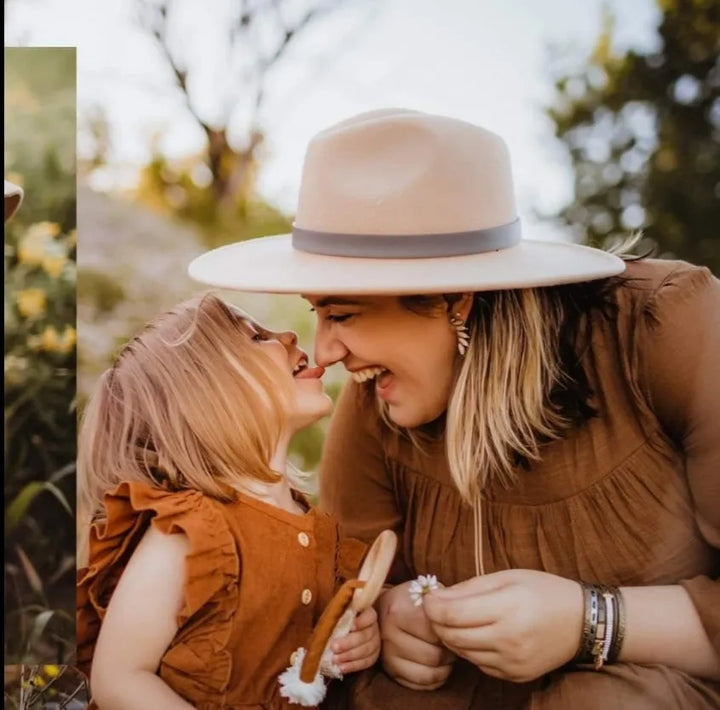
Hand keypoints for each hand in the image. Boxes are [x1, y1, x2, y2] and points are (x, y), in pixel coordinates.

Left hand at [331, 606, 380, 673]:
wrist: (342, 634)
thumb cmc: (339, 620)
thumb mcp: (338, 614)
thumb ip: (338, 615)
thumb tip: (331, 618)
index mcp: (367, 613)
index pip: (370, 616)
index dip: (362, 622)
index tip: (350, 626)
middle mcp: (374, 628)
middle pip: (365, 635)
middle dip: (349, 642)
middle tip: (334, 647)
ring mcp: (375, 643)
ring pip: (366, 650)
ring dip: (349, 655)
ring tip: (335, 659)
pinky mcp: (373, 656)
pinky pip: (365, 662)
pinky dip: (353, 666)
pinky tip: (341, 667)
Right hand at [377, 581, 456, 690]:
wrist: (384, 606)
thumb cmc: (412, 599)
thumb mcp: (426, 591)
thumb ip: (443, 602)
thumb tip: (462, 616)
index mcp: (398, 611)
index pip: (435, 632)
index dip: (450, 631)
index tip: (452, 625)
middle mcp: (388, 635)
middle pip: (434, 656)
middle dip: (449, 651)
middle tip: (451, 642)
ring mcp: (387, 656)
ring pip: (429, 674)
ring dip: (444, 667)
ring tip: (445, 652)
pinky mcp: (391, 672)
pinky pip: (421, 685)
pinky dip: (435, 679)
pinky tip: (437, 665)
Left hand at [422, 570, 582, 682]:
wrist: (582, 622)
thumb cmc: (543, 591)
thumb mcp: (507, 577)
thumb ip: (470, 587)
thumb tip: (437, 596)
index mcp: (507, 609)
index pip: (452, 614)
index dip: (432, 606)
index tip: (428, 597)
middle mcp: (509, 640)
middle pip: (452, 636)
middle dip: (437, 622)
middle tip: (437, 608)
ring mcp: (512, 663)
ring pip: (462, 652)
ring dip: (451, 636)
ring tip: (456, 619)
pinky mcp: (515, 676)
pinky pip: (479, 664)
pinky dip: (470, 649)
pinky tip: (478, 634)